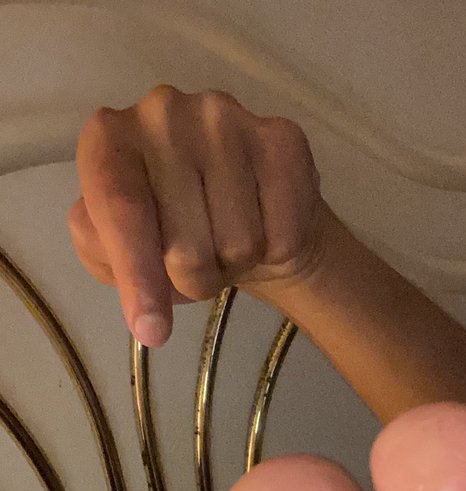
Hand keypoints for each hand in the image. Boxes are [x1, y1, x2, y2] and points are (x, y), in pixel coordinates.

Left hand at [69, 86, 321, 346]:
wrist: (245, 212)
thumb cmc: (174, 231)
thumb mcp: (119, 250)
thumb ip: (110, 263)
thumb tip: (145, 313)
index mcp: (109, 137)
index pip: (120, 210)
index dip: (137, 276)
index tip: (151, 331)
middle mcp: (163, 112)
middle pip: (183, 244)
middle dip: (193, 277)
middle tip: (197, 260)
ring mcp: (225, 118)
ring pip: (237, 243)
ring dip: (234, 263)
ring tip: (228, 242)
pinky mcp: (283, 140)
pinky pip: (280, 234)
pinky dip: (275, 252)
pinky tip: (265, 228)